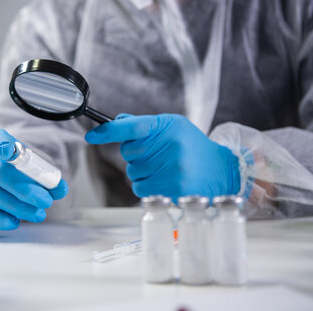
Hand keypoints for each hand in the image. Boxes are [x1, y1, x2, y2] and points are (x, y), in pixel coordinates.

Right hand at [0, 128, 67, 229]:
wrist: (13, 172)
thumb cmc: (26, 167)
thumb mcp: (39, 165)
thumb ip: (50, 176)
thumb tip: (60, 188)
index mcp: (1, 141)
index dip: (2, 145)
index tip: (11, 150)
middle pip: (0, 173)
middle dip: (25, 191)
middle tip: (45, 201)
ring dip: (18, 208)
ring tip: (38, 214)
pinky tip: (15, 221)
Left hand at [85, 114, 239, 201]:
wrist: (222, 170)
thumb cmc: (193, 146)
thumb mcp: (173, 127)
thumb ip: (145, 124)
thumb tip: (117, 122)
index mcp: (168, 126)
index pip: (132, 126)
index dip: (108, 131)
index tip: (91, 136)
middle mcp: (170, 146)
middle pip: (128, 152)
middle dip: (135, 154)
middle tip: (156, 154)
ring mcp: (172, 169)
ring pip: (132, 173)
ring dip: (141, 172)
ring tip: (164, 168)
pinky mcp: (172, 189)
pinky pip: (140, 189)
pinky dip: (146, 186)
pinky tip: (163, 180)